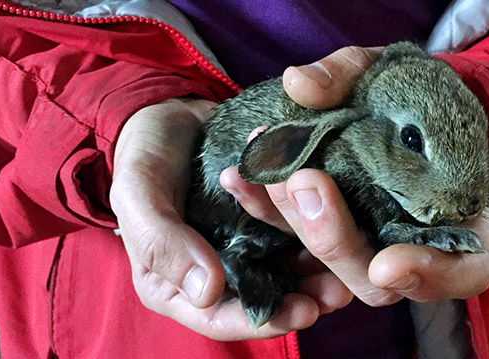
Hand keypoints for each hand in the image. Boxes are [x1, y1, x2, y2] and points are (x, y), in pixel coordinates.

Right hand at [110, 98, 343, 340]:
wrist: (167, 113)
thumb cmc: (143, 157)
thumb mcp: (140, 197)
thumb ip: (164, 244)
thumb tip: (208, 292)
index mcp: (177, 284)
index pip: (221, 317)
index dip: (264, 320)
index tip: (303, 311)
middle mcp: (216, 271)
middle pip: (263, 297)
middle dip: (303, 296)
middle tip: (340, 289)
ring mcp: (244, 244)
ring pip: (285, 266)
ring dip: (317, 266)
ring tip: (349, 262)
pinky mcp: (265, 218)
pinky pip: (292, 229)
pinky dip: (313, 227)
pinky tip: (338, 221)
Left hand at [221, 46, 488, 307]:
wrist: (400, 106)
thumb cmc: (413, 93)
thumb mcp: (394, 70)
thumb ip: (351, 73)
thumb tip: (298, 84)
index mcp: (463, 225)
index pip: (461, 270)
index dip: (428, 273)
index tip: (388, 263)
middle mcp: (418, 252)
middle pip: (376, 279)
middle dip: (333, 238)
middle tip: (300, 179)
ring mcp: (370, 249)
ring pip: (330, 268)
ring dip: (290, 227)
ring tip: (256, 172)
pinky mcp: (329, 235)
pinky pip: (296, 241)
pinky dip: (266, 214)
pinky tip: (236, 179)